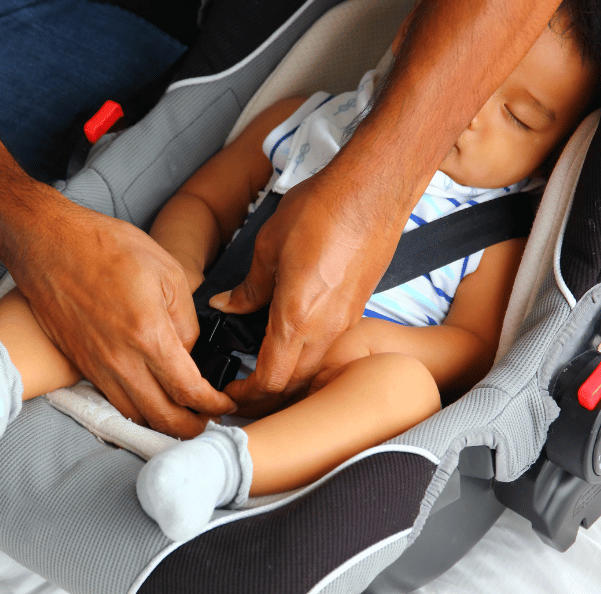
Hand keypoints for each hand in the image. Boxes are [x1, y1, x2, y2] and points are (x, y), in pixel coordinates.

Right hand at [7, 196, 234, 438]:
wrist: (49, 244)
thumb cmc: (105, 247)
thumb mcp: (168, 273)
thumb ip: (186, 321)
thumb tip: (189, 352)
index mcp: (148, 334)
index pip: (188, 391)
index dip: (213, 405)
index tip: (224, 404)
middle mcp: (121, 360)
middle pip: (163, 418)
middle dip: (192, 427)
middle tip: (208, 419)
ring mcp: (97, 366)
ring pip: (136, 416)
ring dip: (163, 423)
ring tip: (182, 414)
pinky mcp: (82, 364)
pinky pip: (114, 400)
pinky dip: (137, 409)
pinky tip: (150, 399)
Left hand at [210, 170, 404, 407]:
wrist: (371, 191)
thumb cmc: (324, 210)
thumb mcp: (268, 248)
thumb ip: (248, 288)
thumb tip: (228, 305)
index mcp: (297, 317)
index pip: (270, 379)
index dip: (247, 395)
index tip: (230, 395)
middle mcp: (325, 329)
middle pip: (293, 384)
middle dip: (264, 396)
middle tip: (241, 392)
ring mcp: (344, 323)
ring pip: (313, 370)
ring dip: (286, 380)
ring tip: (260, 373)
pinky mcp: (355, 311)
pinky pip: (327, 350)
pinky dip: (305, 359)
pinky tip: (288, 345)